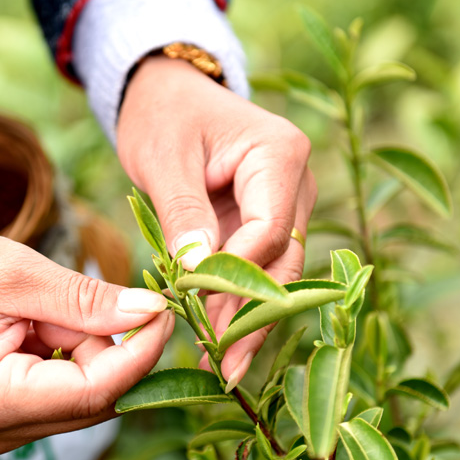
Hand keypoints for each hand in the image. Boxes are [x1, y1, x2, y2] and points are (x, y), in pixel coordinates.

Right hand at [0, 230, 173, 453]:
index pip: (95, 392)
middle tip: (95, 294)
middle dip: (111, 345)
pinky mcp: (12, 421)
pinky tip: (41, 327)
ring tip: (45, 310)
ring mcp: (4, 432)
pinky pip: (70, 392)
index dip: (141, 352)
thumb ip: (87, 300)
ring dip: (89, 347)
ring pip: (88, 394)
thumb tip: (153, 313)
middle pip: (97, 397)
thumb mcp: (17, 274)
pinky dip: (74, 355)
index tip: (166, 307)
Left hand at [118, 56, 316, 388]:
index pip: (269, 230)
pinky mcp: (266, 220)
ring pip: (275, 272)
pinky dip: (237, 301)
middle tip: (222, 364)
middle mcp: (297, 181)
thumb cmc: (162, 115)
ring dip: (247, 317)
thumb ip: (184, 214)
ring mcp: (286, 203)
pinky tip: (218, 338)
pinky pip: (258, 267)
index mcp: (280, 154)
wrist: (166, 94)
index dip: (236, 277)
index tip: (199, 311)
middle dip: (251, 313)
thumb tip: (198, 274)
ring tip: (220, 365)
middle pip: (282, 260)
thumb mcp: (164, 160)